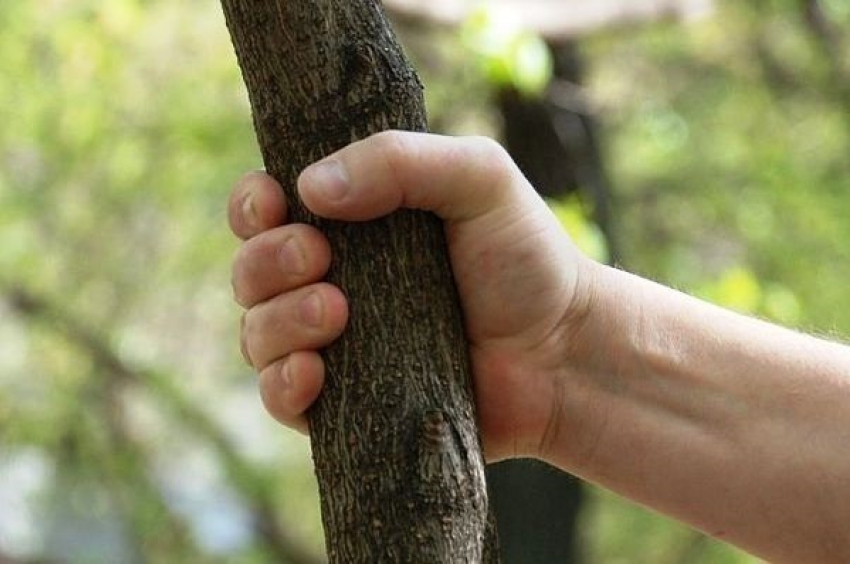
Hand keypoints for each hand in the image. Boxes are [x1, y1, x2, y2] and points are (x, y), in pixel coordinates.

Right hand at [229, 131, 595, 461]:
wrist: (562, 353)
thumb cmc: (525, 259)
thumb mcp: (478, 179)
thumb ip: (400, 162)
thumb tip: (310, 187)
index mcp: (352, 225)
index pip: (267, 210)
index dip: (252, 204)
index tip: (274, 202)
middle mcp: (331, 282)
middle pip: (250, 271)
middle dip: (267, 261)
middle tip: (320, 258)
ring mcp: (335, 346)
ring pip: (256, 333)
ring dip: (276, 320)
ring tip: (335, 311)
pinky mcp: (345, 405)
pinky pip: (279, 400)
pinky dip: (280, 385)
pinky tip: (312, 372)